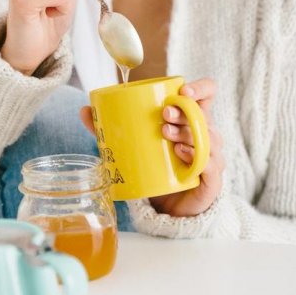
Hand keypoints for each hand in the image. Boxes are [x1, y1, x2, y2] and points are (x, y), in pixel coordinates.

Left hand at [80, 78, 225, 216]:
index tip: (182, 91)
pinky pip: (211, 163)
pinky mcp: (211, 178)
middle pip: (203, 115)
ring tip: (165, 134)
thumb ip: (110, 128)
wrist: (171, 206)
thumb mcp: (136, 144)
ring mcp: (211, 155)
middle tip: (163, 115)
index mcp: (191, 119)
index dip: (200, 88)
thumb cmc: (158, 167)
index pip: (207, 94)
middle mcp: (206, 134)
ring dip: (186, 132)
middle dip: (183, 112)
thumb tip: (84, 110)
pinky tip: (181, 153)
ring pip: (207, 137)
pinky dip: (196, 156)